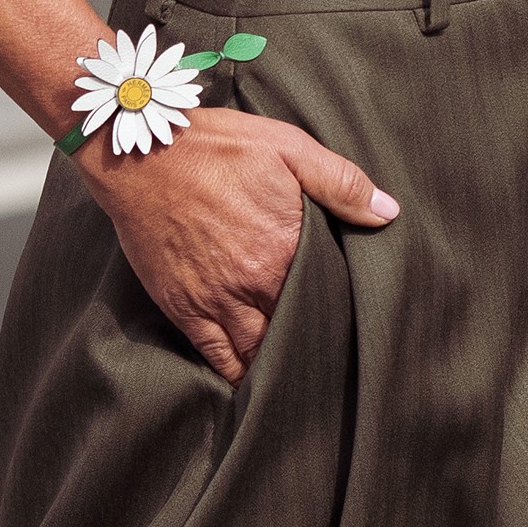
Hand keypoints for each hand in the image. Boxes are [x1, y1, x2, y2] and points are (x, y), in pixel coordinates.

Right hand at [79, 106, 397, 382]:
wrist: (139, 155)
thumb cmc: (215, 146)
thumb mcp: (286, 146)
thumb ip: (340, 182)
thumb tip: (388, 213)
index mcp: (285, 245)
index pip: (329, 294)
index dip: (341, 306)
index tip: (353, 314)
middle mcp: (253, 281)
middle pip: (296, 327)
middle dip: (314, 337)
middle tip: (332, 350)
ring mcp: (216, 300)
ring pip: (259, 351)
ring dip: (279, 360)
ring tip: (298, 368)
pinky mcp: (184, 309)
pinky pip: (216, 356)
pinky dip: (236, 373)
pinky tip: (251, 379)